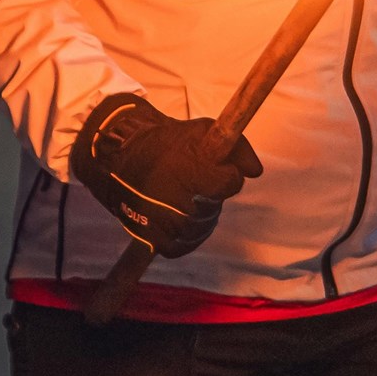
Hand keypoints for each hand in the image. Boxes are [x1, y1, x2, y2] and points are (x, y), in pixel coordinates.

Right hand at [72, 94, 262, 257]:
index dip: (226, 173)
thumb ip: (237, 147)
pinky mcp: (156, 240)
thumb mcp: (203, 131)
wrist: (120, 156)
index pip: (231, 182)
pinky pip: (184, 244)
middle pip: (213, 207)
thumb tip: (256, 171)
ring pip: (200, 227)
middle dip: (209, 194)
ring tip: (182, 195)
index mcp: (195, 173)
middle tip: (191, 181)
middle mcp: (181, 203)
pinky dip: (186, 234)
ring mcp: (167, 224)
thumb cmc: (166, 143)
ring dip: (198, 214)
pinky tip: (179, 217)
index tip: (214, 167)